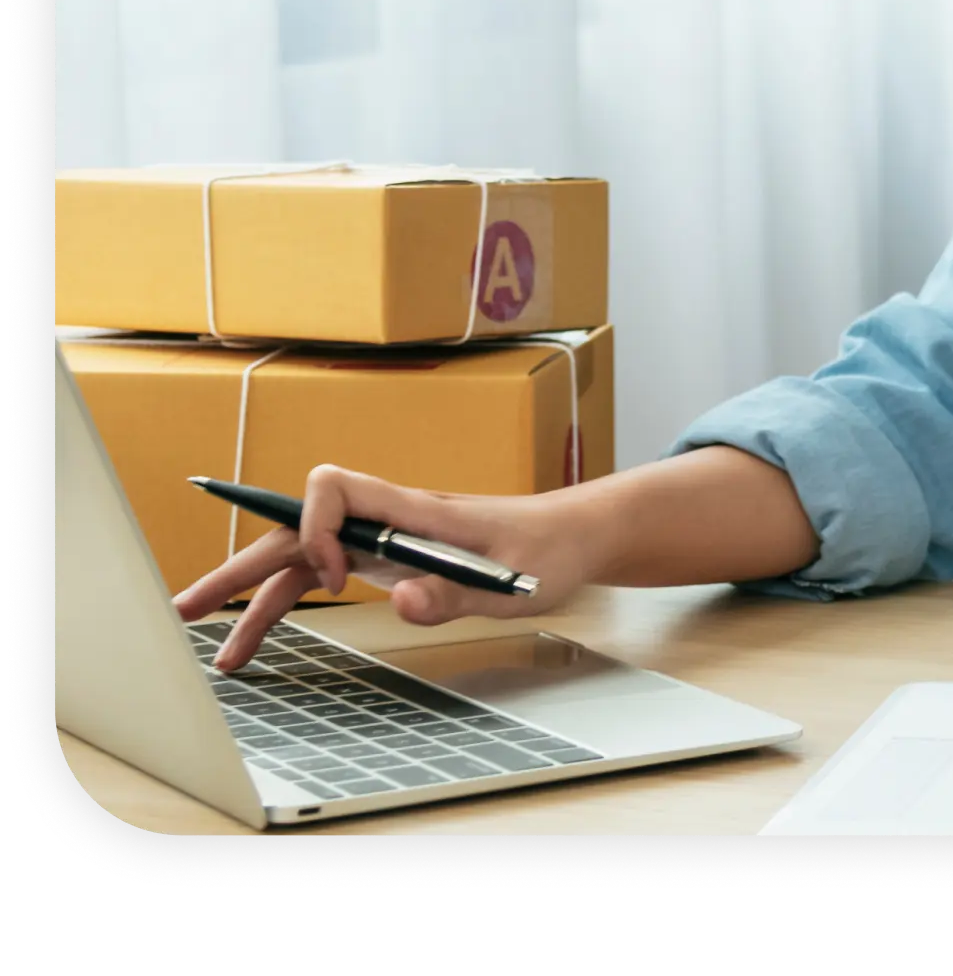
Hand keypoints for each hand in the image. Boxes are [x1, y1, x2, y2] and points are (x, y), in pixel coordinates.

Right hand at [172, 466, 591, 672]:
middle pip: (298, 528)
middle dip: (242, 565)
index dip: (317, 529)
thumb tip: (398, 602)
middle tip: (189, 609)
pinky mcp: (391, 558)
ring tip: (222, 651)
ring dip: (257, 597)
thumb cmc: (548, 550)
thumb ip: (454, 594)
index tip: (338, 581)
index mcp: (415, 509)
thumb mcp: (512, 582)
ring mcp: (385, 537)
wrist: (575, 536)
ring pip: (303, 557)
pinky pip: (326, 574)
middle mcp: (389, 517)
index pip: (336, 487)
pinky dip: (292, 601)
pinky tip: (265, 632)